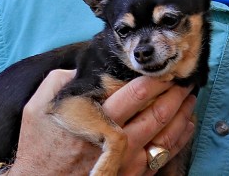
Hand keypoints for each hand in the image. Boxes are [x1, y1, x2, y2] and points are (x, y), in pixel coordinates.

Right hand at [9, 70, 196, 174]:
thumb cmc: (39, 146)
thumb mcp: (39, 108)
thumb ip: (59, 80)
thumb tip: (84, 64)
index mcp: (95, 119)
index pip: (136, 93)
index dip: (155, 78)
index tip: (165, 67)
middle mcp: (116, 142)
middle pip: (157, 112)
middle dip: (175, 92)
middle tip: (183, 78)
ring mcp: (127, 163)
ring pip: (166, 134)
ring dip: (183, 113)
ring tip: (189, 97)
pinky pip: (165, 156)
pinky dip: (181, 138)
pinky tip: (187, 124)